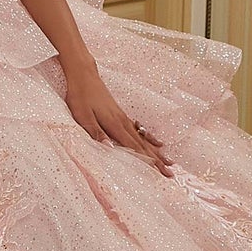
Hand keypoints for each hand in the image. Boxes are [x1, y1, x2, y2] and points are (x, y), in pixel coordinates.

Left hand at [62, 59, 173, 176]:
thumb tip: (110, 148)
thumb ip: (96, 132)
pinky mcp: (122, 115)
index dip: (147, 161)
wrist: (84, 76)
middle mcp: (123, 123)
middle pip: (143, 146)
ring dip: (156, 152)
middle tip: (171, 174)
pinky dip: (150, 139)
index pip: (134, 147)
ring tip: (170, 162)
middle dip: (157, 161)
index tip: (159, 172)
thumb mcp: (82, 116)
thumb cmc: (80, 96)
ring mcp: (124, 119)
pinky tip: (158, 143)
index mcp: (115, 125)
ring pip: (143, 139)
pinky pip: (139, 130)